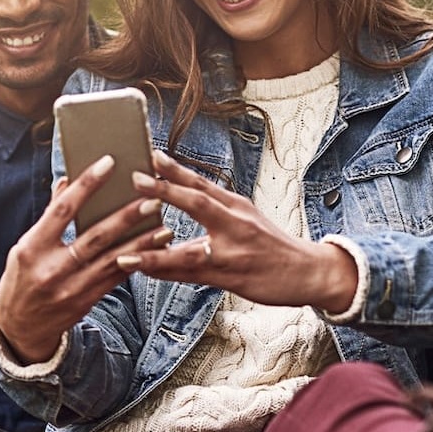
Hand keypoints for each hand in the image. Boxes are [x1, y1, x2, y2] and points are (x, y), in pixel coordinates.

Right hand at [0, 154, 172, 363]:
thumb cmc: (21, 278)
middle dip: (127, 217)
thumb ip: (49, 217)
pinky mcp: (86, 302)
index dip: (87, 184)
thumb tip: (65, 181)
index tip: (109, 163)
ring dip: (142, 243)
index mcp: (32, 247)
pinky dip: (136, 263)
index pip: (63, 209)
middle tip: (152, 198)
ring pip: (113, 260)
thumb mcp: (25, 246)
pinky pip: (116, 279)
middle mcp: (52, 268)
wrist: (19, 327)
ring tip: (164, 226)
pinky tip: (154, 251)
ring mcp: (70, 288)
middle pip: (94, 237)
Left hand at [114, 151, 356, 312]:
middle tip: (136, 178)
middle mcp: (236, 224)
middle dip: (166, 190)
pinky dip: (167, 274)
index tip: (151, 154)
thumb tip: (182, 191)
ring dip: (155, 252)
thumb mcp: (247, 218)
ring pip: (189, 250)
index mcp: (237, 206)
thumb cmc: (271, 245)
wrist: (307, 273)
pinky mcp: (231, 278)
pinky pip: (192, 276)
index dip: (176, 169)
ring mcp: (233, 253)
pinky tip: (144, 272)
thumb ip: (216, 207)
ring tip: (125, 251)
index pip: (203, 182)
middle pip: (198, 203)